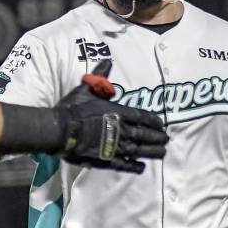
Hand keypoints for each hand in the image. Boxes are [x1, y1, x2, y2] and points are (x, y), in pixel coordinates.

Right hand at [52, 61, 167, 173]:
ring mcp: (115, 147)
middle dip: (157, 137)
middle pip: (144, 135)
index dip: (153, 121)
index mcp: (118, 112)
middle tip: (167, 140)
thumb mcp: (86, 88)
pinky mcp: (106, 160)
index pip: (142, 116)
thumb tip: (107, 60)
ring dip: (152, 152)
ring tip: (162, 153)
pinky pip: (124, 165)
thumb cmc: (73, 109)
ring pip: (139, 150)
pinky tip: (141, 167)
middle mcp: (121, 130)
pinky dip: (134, 166)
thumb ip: (99, 77)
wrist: (60, 131)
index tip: (162, 124)